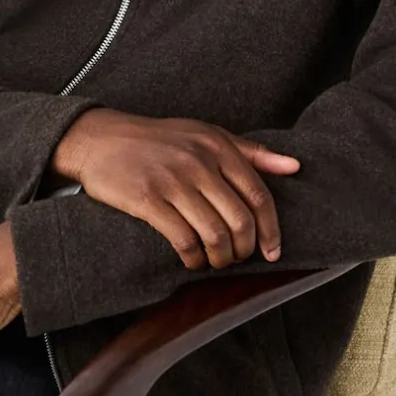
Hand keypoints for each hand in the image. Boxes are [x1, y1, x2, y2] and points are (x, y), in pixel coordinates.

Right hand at [57, 109, 299, 270]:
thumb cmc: (158, 139)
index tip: (272, 252)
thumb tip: (295, 167)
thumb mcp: (206, 134)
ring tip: (215, 261)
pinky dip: (193, 259)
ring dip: (220, 258)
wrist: (100, 138)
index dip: (271, 230)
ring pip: (214, 234)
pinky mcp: (148, 199)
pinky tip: (192, 261)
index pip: (258, 195)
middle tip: (238, 259)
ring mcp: (173, 180)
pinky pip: (183, 239)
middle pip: (240, 220)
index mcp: (217, 145)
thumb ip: (250, 152)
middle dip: (244, 250)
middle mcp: (199, 161)